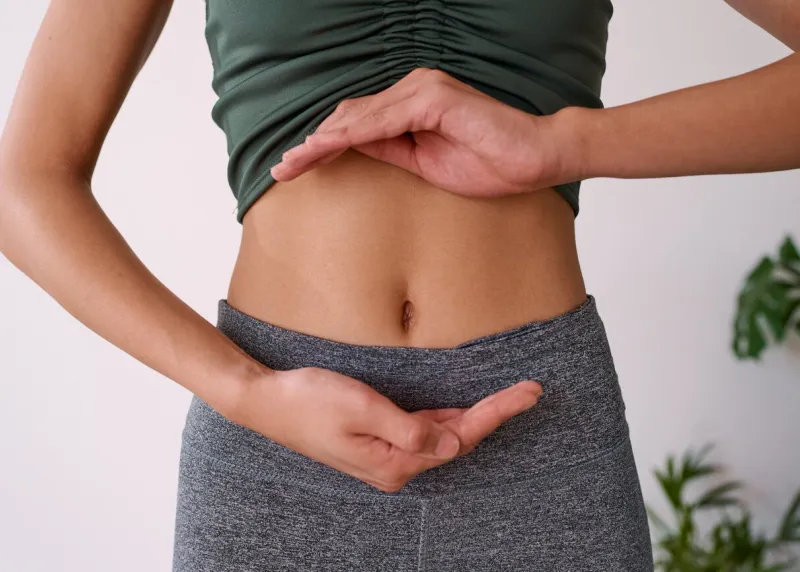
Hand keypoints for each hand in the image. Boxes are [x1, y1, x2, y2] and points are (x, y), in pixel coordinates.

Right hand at [230, 365, 541, 492]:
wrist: (267, 401)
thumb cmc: (309, 401)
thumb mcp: (362, 408)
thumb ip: (411, 428)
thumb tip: (453, 443)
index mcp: (394, 462)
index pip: (460, 437)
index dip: (497, 413)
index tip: (527, 392)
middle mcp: (395, 465)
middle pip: (457, 440)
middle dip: (494, 414)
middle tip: (528, 390)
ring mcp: (385, 455)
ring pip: (442, 436)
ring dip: (474, 417)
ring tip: (509, 397)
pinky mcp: (377, 441)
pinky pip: (423, 432)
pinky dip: (448, 418)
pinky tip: (464, 409)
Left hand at [270, 67, 579, 197]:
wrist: (533, 159)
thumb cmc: (488, 163)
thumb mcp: (425, 163)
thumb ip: (391, 150)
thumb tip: (353, 149)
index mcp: (413, 104)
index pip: (358, 123)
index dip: (325, 145)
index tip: (297, 168)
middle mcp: (414, 89)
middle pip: (350, 115)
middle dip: (313, 144)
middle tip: (282, 168)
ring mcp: (423, 90)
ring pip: (359, 117)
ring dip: (322, 141)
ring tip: (293, 163)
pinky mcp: (434, 98)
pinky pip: (383, 120)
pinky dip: (351, 135)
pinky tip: (325, 150)